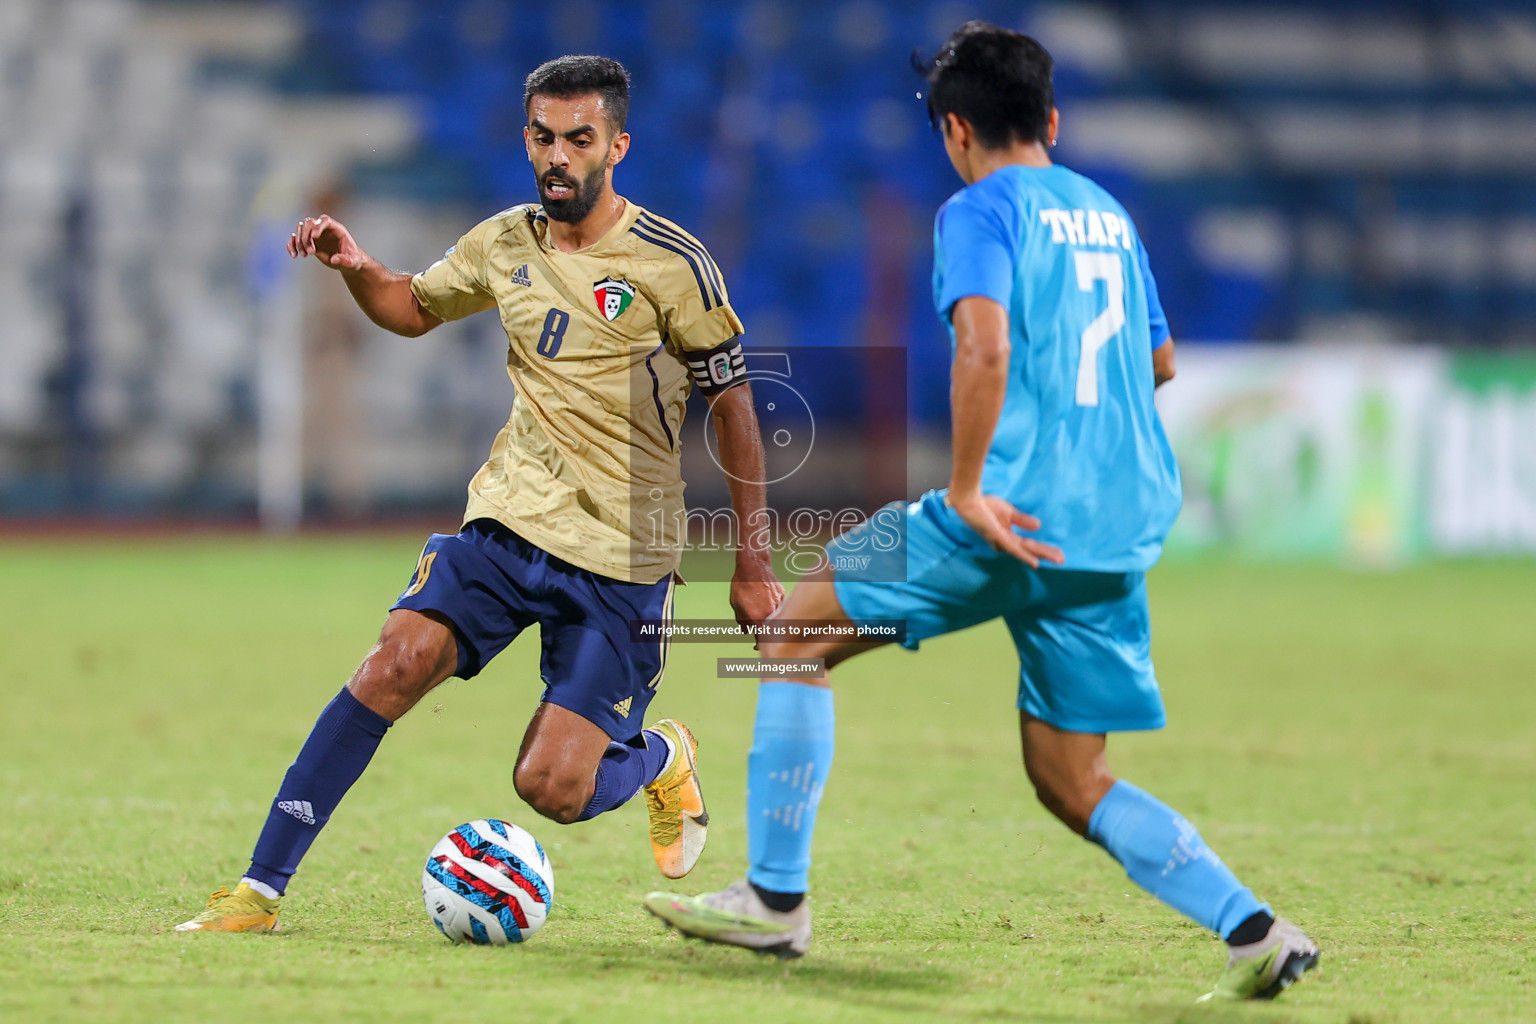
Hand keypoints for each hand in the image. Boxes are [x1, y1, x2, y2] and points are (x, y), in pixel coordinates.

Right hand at [286, 214, 365, 270]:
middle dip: (307, 236)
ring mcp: (315, 233)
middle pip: (310, 223)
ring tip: (305, 255)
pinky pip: (295, 239)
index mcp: (337, 229)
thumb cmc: (352, 259)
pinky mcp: (308, 241)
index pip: (325, 220)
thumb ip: (346, 260)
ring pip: (301, 229)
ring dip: (299, 242)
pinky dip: (292, 245)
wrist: (347, 262)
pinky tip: (294, 255)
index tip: (314, 236)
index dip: (318, 226)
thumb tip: (334, 259)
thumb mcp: (353, 261)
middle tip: (310, 252)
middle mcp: (324, 228)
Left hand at [729, 559, 783, 640]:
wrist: (754, 566)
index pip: (761, 639)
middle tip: (760, 632)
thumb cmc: (742, 585)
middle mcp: (770, 614)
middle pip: (772, 630)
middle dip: (766, 633)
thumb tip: (746, 630)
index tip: (756, 647)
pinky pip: (780, 607)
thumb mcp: (736, 604)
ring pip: (777, 618)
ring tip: (762, 614)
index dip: (759, 645)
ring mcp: (779, 605)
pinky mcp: (783, 596)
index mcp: (757, 619)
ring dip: (771, 620)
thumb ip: (742, 620)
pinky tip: (767, 602)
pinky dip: (774, 608)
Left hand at [946, 491, 1064, 567]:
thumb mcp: (1009, 512)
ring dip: (1041, 555)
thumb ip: (1022, 520)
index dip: (1043, 550)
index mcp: (1008, 537)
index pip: (1029, 546)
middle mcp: (1005, 542)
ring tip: (1056, 559)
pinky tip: (1035, 563)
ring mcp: (1001, 540)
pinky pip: (1013, 548)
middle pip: (1029, 550)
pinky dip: (1025, 556)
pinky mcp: (997, 536)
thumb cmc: (985, 505)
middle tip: (1062, 560)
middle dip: (1046, 554)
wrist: (970, 499)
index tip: (1058, 554)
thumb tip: (1039, 526)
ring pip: (1025, 550)